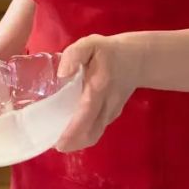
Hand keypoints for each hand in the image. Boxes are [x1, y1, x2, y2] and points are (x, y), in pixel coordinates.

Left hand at [55, 33, 146, 151]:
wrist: (137, 58)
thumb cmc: (108, 51)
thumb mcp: (90, 44)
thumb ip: (75, 55)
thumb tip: (62, 74)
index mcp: (99, 88)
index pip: (86, 114)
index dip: (72, 131)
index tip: (58, 142)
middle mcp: (107, 105)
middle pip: (91, 133)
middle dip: (71, 143)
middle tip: (51, 143)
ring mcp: (111, 112)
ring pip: (94, 135)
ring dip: (76, 143)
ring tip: (57, 141)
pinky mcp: (112, 115)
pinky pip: (96, 131)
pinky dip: (83, 136)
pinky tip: (68, 133)